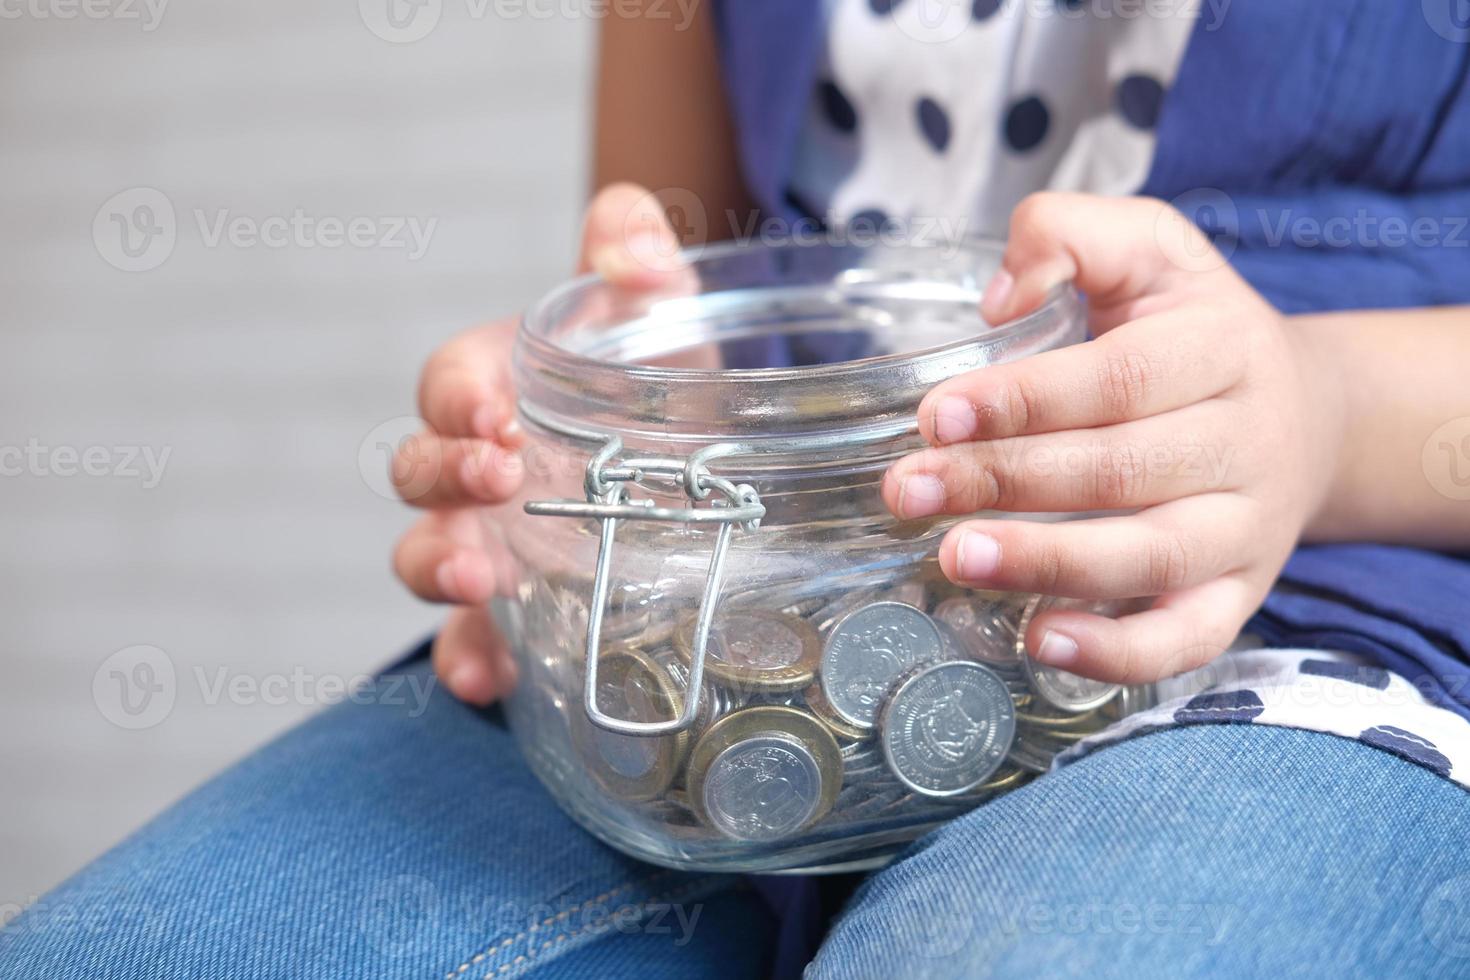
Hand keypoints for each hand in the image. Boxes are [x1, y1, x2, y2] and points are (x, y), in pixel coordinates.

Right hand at [391, 183, 684, 703]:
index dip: (460, 397)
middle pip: (418, 472)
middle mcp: (477, 471)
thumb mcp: (660, 312)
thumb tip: (634, 241)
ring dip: (439, 569)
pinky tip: (487, 679)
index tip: (497, 412)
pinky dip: (468, 660)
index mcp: (495, 388)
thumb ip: (636, 252)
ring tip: (480, 585)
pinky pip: (470, 641)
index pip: (449, 384)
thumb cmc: (660, 380)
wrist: (702, 464)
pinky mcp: (517, 615)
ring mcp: (490, 545)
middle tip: (499, 480)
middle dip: (445, 476)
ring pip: (425, 557)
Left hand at [882, 193, 1345, 681]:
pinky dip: (1116, 653)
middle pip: (1122, 469)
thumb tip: (998, 301)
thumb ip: (1067, 236)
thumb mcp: (1147, 247)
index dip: (1024, 400)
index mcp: (1223, 348)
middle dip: (1004, 481)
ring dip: (1046, 564)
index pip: (1119, 379)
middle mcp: (1246, 442)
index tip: (936, 414)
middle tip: (909, 489)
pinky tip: (1038, 641)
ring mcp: (1246, 529)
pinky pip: (1187, 639)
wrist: (1307, 414)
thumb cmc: (1193, 328)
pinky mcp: (1239, 596)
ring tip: (955, 557)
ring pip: (1151, 558)